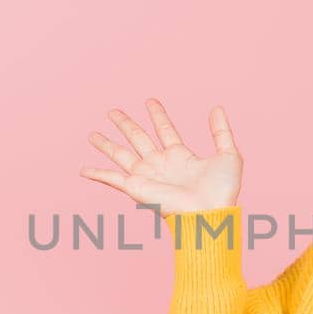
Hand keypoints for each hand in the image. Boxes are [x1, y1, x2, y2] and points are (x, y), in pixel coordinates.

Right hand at [78, 98, 243, 215]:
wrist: (210, 213)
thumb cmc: (222, 191)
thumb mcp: (229, 155)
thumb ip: (222, 131)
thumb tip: (217, 107)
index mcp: (180, 156)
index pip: (164, 129)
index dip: (157, 114)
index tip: (150, 101)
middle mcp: (160, 164)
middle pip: (138, 137)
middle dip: (126, 123)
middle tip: (113, 111)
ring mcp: (147, 175)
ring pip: (121, 153)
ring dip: (106, 144)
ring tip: (92, 134)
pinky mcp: (136, 188)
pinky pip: (112, 178)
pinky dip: (97, 174)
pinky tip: (83, 169)